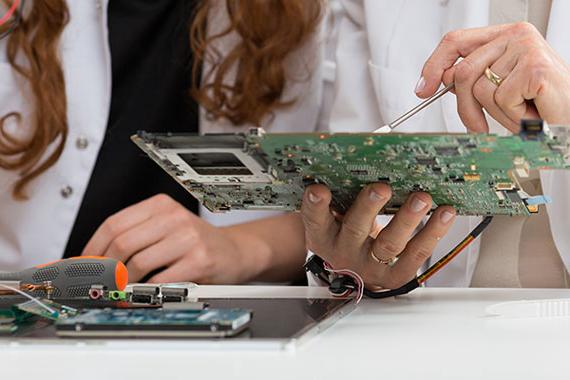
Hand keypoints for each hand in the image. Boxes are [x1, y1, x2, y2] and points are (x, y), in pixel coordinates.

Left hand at [82, 194, 261, 283]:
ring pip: (138, 263)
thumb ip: (135, 238)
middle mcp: (174, 217)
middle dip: (104, 268)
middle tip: (97, 283)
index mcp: (161, 205)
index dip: (93, 248)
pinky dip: (143, 293)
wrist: (236, 251)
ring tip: (117, 292)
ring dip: (122, 283)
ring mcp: (188, 238)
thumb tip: (94, 260)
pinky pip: (160, 280)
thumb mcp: (167, 229)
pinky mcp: (198, 261)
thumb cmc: (197, 243)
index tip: (84, 265)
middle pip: (122, 242)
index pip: (114, 224)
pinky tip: (139, 296)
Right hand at [301, 184, 455, 288]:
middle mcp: (344, 252)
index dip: (315, 205)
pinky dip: (433, 232)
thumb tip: (368, 158)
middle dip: (369, 207)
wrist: (359, 272)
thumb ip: (342, 194)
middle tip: (381, 188)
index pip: (314, 218)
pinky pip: (416, 254)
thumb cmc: (348, 234)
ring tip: (422, 198)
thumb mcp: (335, 217)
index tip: (318, 189)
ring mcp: (371, 266)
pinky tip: (445, 213)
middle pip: (355, 229)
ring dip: (408, 219)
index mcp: (323, 234)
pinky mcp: (396, 275)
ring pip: (389, 244)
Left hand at [417, 22, 569, 131]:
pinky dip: (514, 115)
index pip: (456, 41)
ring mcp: (527, 48)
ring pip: (480, 89)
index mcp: (505, 36)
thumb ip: (473, 78)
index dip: (434, 65)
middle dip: (465, 107)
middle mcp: (516, 35)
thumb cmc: (540, 104)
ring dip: (497, 113)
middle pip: (463, 71)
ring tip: (521, 110)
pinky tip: (532, 110)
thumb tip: (442, 78)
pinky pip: (501, 99)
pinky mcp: (535, 67)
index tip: (423, 89)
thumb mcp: (498, 89)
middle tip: (477, 126)